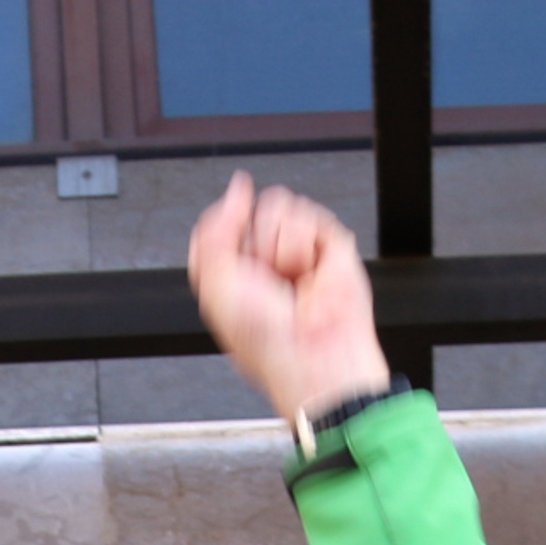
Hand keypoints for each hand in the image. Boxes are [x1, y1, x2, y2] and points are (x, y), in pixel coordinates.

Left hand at [185, 174, 390, 430]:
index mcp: (236, 270)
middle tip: (267, 278)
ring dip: (280, 246)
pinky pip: (308, 215)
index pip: (225, 224)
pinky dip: (304, 245)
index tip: (235, 260)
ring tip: (290, 278)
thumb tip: (237, 189)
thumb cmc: (266, 339)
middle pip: (252, 210)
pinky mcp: (330, 244)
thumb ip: (214, 231)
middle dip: (255, 243)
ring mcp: (299, 249)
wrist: (313, 353)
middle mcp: (267, 258)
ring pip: (280, 206)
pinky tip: (309, 273)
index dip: (227, 232)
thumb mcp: (215, 286)